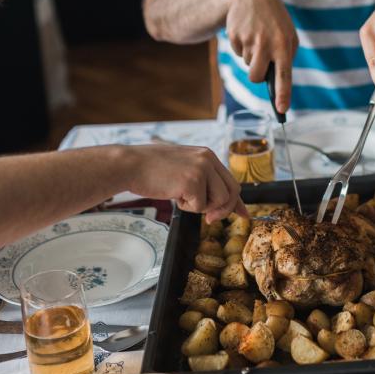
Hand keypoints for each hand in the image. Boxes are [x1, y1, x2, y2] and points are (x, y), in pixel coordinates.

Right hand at [126, 145, 246, 223]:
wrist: (130, 165)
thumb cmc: (151, 169)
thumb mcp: (183, 170)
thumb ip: (203, 181)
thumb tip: (220, 202)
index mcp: (207, 155)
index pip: (230, 180)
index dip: (237, 201)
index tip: (244, 214)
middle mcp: (208, 159)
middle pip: (231, 192)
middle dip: (222, 209)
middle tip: (208, 218)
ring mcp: (201, 169)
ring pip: (219, 201)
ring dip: (201, 207)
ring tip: (181, 197)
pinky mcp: (192, 181)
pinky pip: (200, 206)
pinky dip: (186, 207)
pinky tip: (172, 194)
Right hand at [225, 0, 296, 111]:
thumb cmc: (273, 19)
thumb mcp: (287, 33)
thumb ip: (286, 55)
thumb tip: (278, 81)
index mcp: (284, 44)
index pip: (284, 75)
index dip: (282, 94)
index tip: (281, 110)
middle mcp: (267, 43)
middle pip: (256, 77)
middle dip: (255, 75)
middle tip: (259, 60)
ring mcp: (249, 40)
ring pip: (247, 65)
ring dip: (250, 57)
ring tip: (256, 38)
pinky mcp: (235, 36)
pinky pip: (238, 53)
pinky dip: (242, 47)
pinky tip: (246, 32)